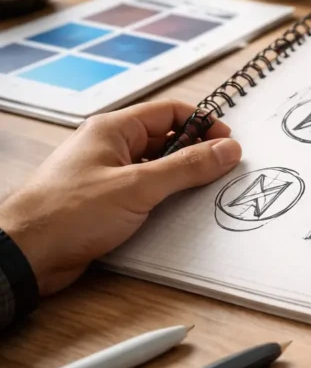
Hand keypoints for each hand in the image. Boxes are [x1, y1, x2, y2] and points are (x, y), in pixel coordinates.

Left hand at [0, 101, 241, 295]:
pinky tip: (180, 213)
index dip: (202, 124)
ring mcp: (107, 176)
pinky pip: (146, 193)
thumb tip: (226, 150)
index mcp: (113, 130)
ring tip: (205, 193)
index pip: (168, 113)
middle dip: (196, 153)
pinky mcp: (107, 203)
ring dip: (182, 179)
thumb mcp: (137, 186)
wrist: (25, 254)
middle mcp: (110, 148)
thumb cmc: (68, 213)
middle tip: (222, 170)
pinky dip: (166, 199)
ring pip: (157, 169)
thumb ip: (187, 167)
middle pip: (166, 140)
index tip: (227, 143)